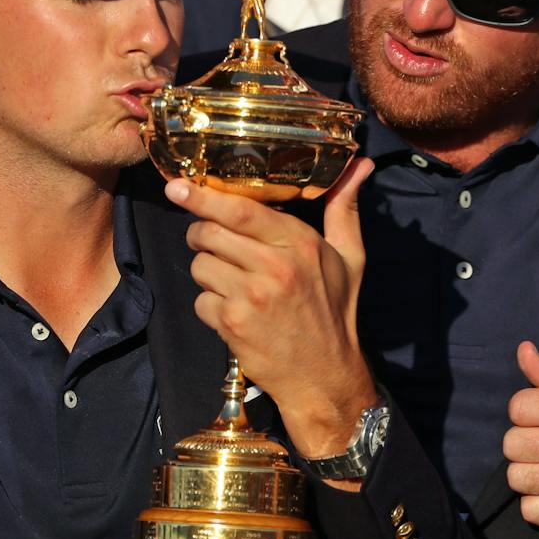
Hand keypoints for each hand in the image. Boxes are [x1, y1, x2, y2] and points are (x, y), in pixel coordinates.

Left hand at [166, 158, 378, 460]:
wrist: (324, 375)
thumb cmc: (335, 311)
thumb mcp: (350, 257)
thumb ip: (344, 208)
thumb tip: (361, 164)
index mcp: (300, 244)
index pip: (240, 211)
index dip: (202, 196)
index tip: (176, 186)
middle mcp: (275, 267)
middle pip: (209, 233)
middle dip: (201, 235)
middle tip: (213, 244)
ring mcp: (251, 296)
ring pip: (200, 265)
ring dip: (207, 272)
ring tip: (234, 284)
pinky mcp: (233, 323)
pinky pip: (200, 301)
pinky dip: (210, 306)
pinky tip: (235, 313)